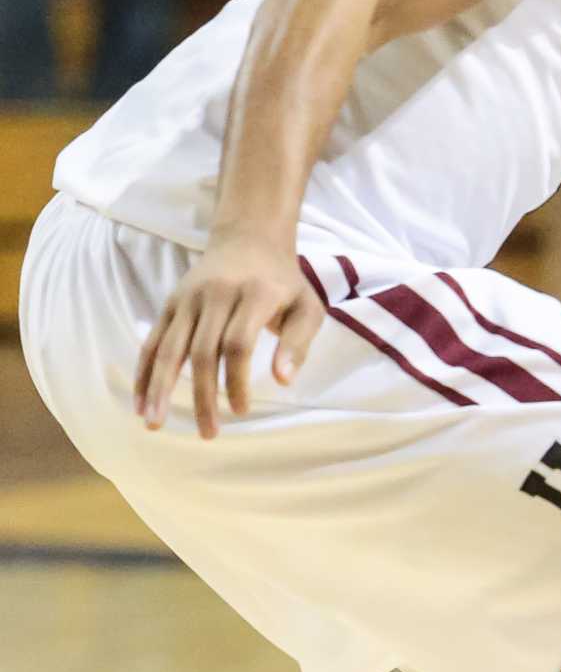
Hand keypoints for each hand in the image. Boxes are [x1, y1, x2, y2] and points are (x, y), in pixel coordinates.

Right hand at [135, 233, 325, 438]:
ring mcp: (188, 299)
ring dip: (160, 388)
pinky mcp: (170, 304)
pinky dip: (144, 372)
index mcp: (253, 295)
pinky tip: (142, 403)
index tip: (241, 411)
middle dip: (201, 396)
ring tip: (155, 424)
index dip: (236, 379)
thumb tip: (284, 380)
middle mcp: (215, 295)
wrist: (249, 239)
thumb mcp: (307, 306)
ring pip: (169, 348)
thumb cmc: (284, 282)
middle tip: (208, 432)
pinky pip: (152, 341)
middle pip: (201, 351)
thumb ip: (298, 343)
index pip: (238, 343)